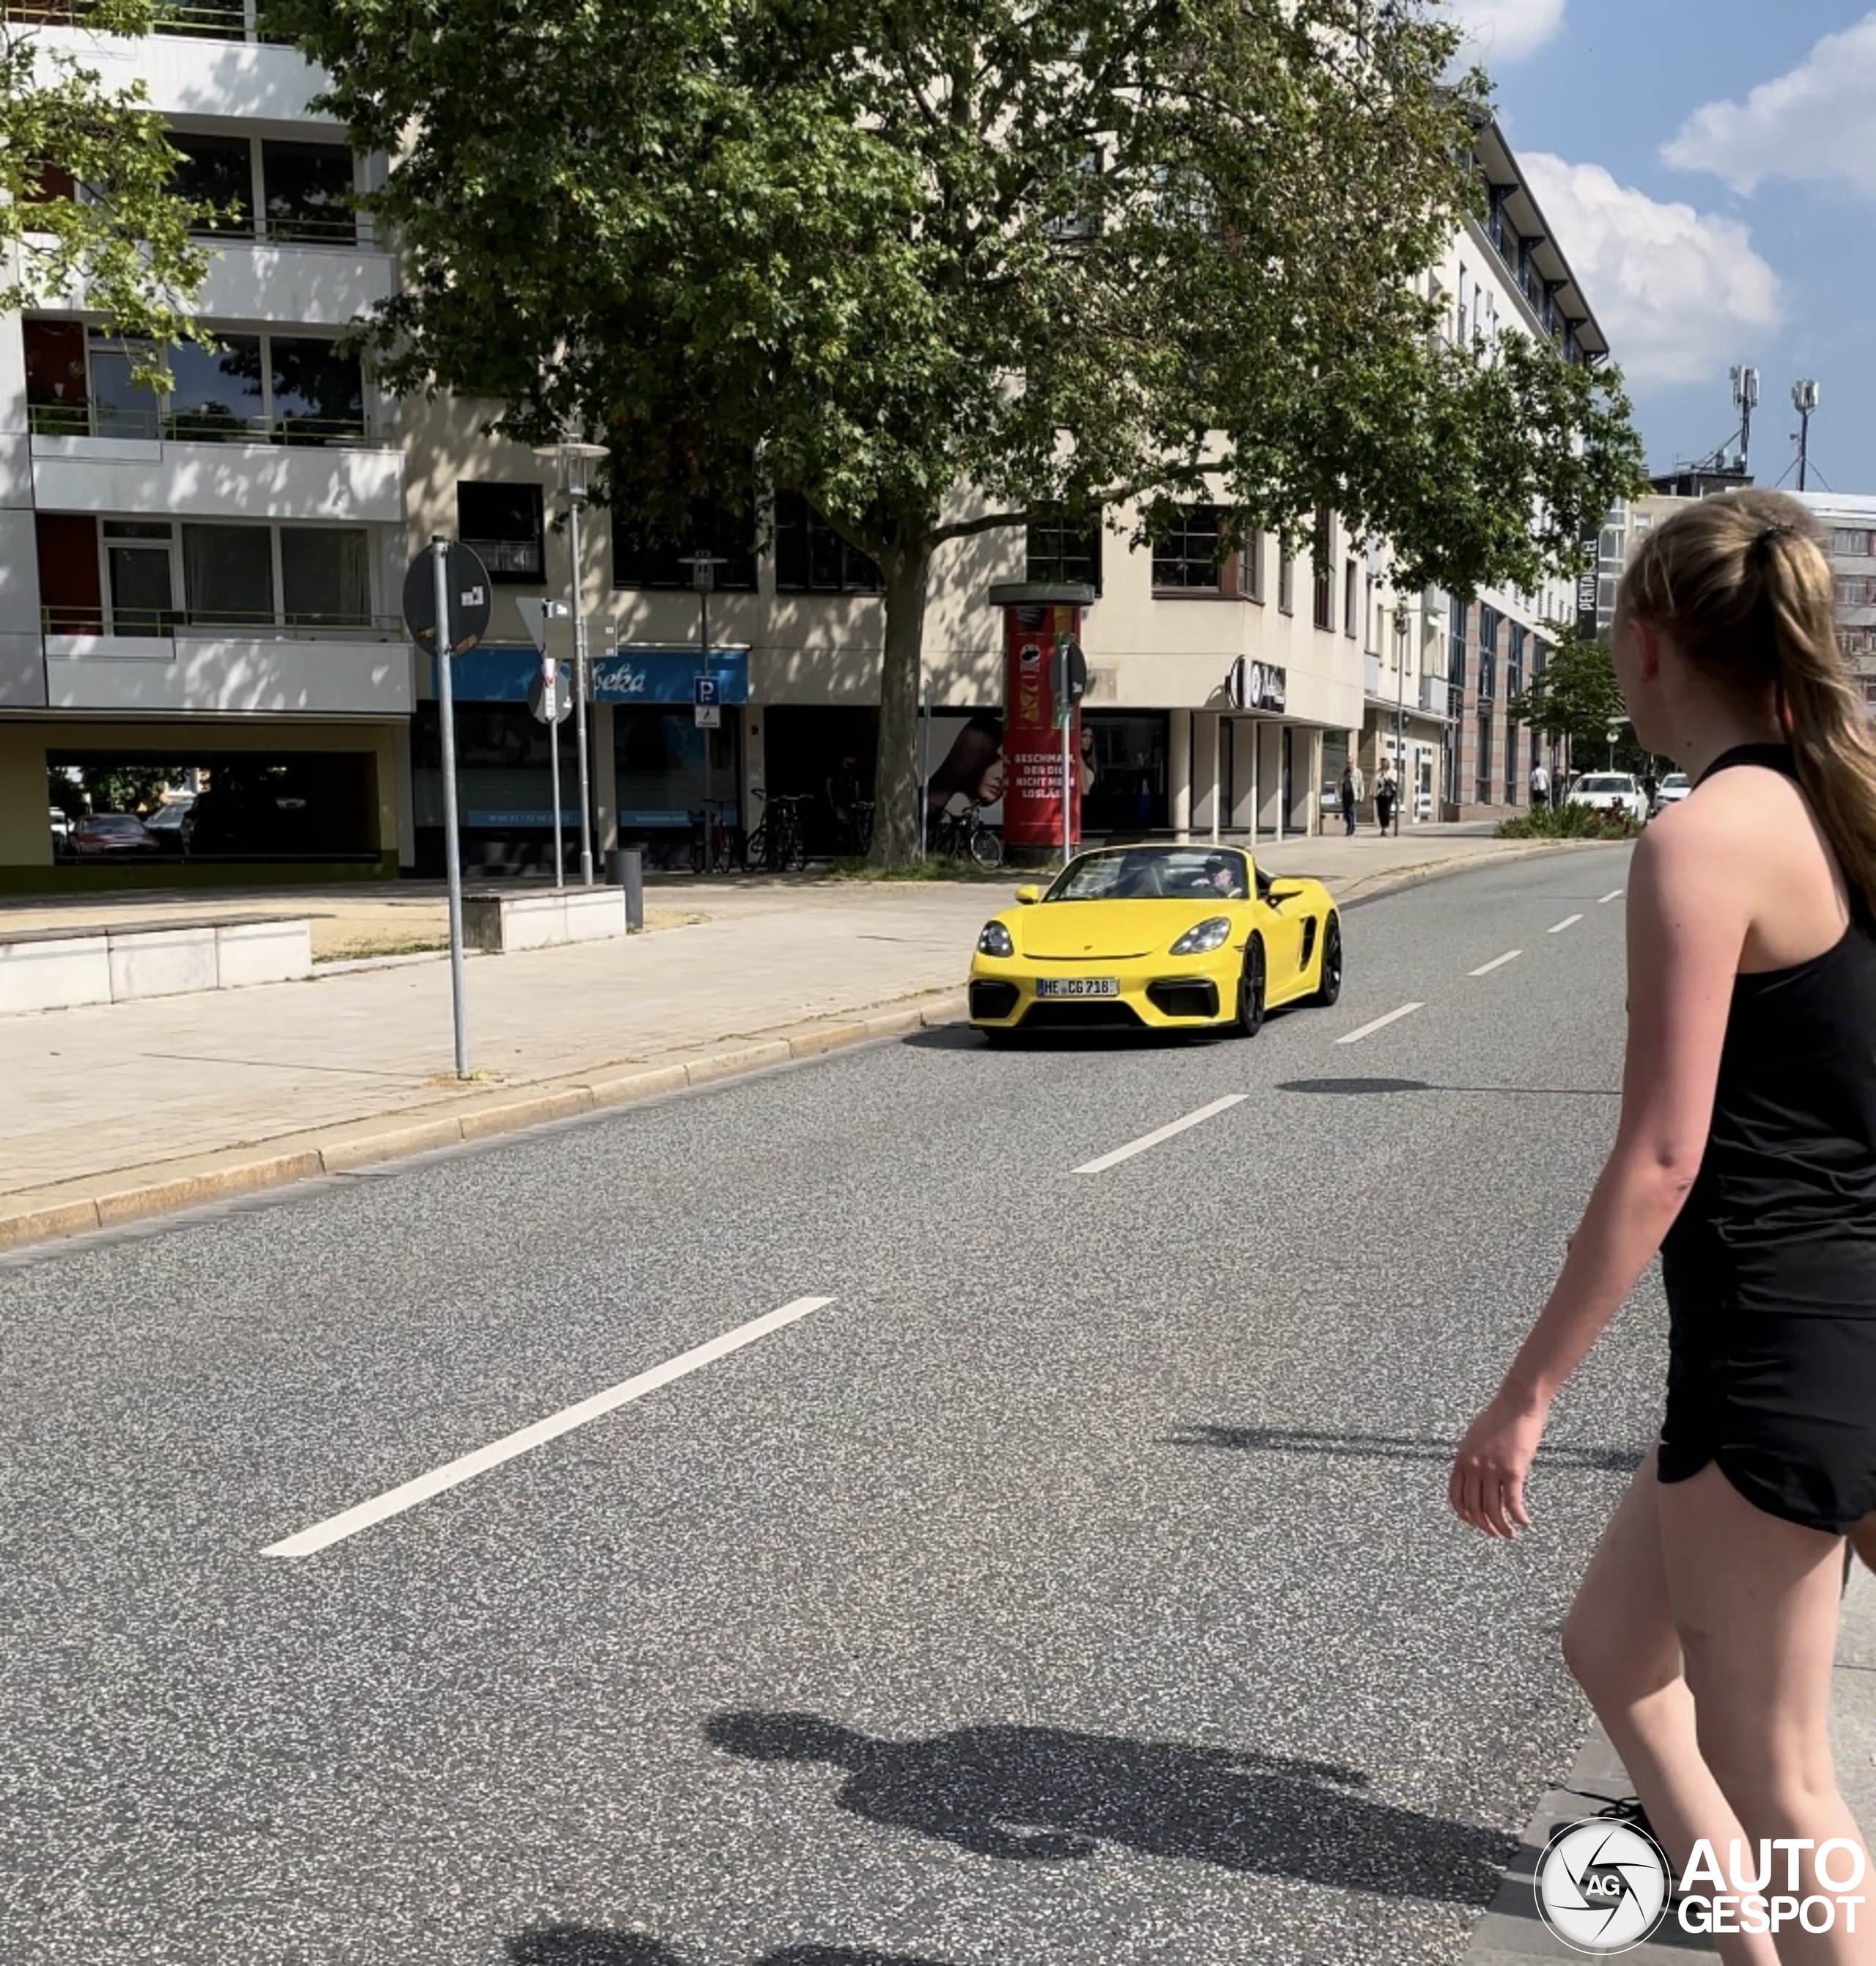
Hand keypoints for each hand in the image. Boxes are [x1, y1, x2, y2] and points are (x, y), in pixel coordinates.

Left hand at [1449, 1389, 1547, 1539]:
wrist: (1517, 1403)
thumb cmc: (1499, 1418)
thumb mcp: (1475, 1439)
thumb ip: (1473, 1459)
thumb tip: (1477, 1479)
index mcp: (1462, 1459)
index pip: (1455, 1496)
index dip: (1464, 1515)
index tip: (1475, 1523)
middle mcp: (1473, 1466)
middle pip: (1474, 1508)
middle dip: (1484, 1526)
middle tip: (1495, 1534)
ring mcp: (1492, 1469)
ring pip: (1493, 1510)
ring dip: (1502, 1528)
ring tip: (1511, 1534)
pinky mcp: (1513, 1471)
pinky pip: (1513, 1503)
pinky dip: (1519, 1518)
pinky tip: (1525, 1523)